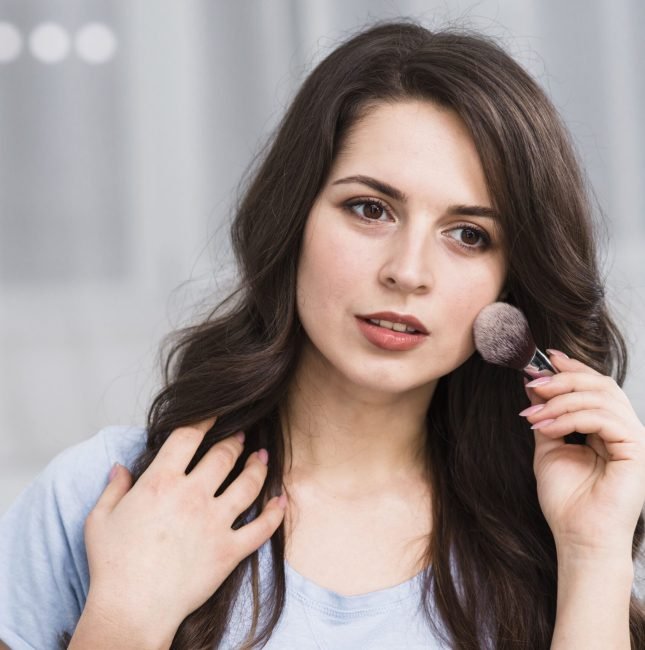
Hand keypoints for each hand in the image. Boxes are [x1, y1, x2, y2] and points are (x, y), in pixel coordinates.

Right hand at [82, 418, 285, 640]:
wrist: (131, 609)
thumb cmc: (112, 565)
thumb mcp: (99, 519)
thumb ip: (113, 487)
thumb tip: (121, 467)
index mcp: (161, 482)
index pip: (188, 437)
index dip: (204, 419)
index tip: (214, 414)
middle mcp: (193, 495)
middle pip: (224, 455)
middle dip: (234, 440)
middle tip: (240, 435)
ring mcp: (215, 522)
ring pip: (248, 483)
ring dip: (259, 467)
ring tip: (262, 457)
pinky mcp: (229, 550)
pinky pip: (261, 527)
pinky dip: (275, 513)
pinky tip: (281, 501)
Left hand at [521, 351, 644, 556]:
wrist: (578, 537)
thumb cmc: (566, 499)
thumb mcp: (548, 447)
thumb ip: (547, 416)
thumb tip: (534, 385)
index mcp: (607, 428)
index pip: (594, 386)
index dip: (571, 368)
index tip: (544, 358)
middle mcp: (624, 430)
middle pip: (600, 385)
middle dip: (563, 379)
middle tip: (533, 382)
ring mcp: (633, 439)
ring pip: (601, 397)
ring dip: (560, 400)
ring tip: (533, 414)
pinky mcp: (636, 450)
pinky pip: (604, 419)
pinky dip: (571, 417)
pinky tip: (547, 426)